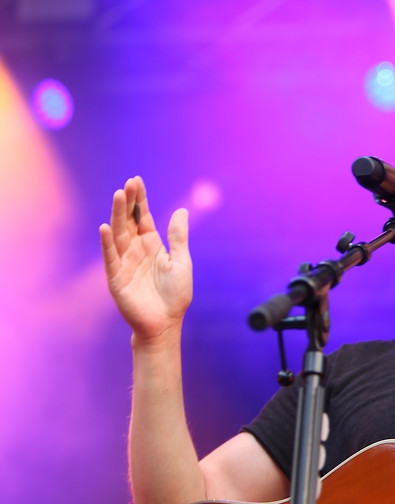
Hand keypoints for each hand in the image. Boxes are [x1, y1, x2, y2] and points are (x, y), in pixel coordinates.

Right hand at [99, 176, 192, 343]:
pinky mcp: (116, 277)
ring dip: (117, 215)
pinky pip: (110, 257)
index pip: (144, 217)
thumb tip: (182, 210)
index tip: (137, 180)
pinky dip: (107, 243)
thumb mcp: (181, 261)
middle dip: (128, 202)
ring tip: (118, 196)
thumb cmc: (175, 294)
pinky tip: (105, 228)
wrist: (165, 323)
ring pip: (118, 234)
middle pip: (129, 221)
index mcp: (152, 245)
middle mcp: (135, 250)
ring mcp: (124, 262)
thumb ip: (178, 237)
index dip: (141, 200)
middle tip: (128, 183)